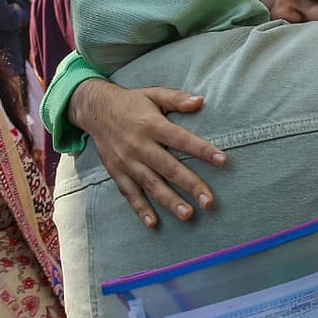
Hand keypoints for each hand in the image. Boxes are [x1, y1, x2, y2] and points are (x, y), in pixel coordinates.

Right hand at [69, 79, 225, 227]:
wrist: (95, 109)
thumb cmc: (131, 102)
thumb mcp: (153, 94)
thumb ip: (177, 99)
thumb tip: (201, 101)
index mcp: (151, 125)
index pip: (181, 139)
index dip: (202, 150)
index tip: (223, 160)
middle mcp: (139, 145)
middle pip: (168, 168)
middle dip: (190, 185)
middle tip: (209, 201)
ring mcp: (127, 161)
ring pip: (151, 184)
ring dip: (169, 201)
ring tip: (188, 215)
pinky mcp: (117, 172)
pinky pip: (129, 193)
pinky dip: (140, 209)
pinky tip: (153, 223)